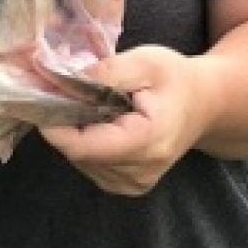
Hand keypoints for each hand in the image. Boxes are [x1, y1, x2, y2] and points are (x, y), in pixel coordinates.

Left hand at [39, 45, 223, 195]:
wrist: (204, 104)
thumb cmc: (175, 79)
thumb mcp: (145, 62)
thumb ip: (105, 72)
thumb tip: (61, 78)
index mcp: (148, 142)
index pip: (82, 147)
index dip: (54, 123)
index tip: (43, 95)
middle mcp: (139, 172)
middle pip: (77, 152)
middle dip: (63, 121)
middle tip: (64, 90)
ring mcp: (132, 183)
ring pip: (78, 159)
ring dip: (74, 131)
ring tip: (89, 104)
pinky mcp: (125, 185)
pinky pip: (88, 164)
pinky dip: (85, 141)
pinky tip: (99, 122)